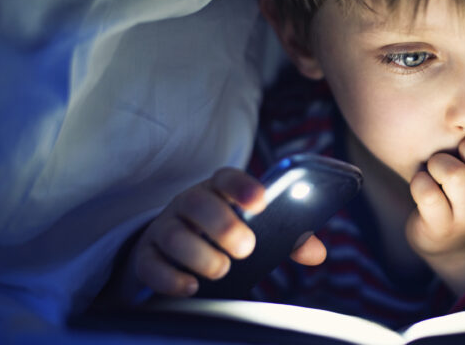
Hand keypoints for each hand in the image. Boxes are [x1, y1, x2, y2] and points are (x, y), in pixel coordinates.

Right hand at [127, 168, 325, 296]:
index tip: (261, 201)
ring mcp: (165, 228)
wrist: (177, 246)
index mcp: (218, 191)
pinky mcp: (147, 255)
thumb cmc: (226, 234)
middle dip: (221, 224)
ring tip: (221, 269)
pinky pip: (150, 264)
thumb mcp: (257, 230)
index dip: (243, 187)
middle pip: (197, 202)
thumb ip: (289, 239)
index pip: (227, 178)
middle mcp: (188, 203)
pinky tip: (191, 286)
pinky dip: (169, 277)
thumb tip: (317, 252)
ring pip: (171, 233)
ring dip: (198, 253)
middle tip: (246, 247)